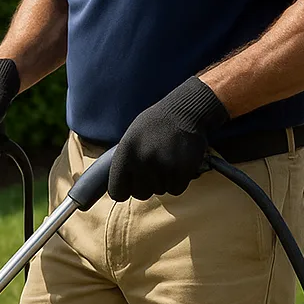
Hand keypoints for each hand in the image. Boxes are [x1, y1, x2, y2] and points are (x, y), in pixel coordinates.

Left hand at [108, 77, 228, 200]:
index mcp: (125, 153)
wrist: (185, 109)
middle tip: (155, 167)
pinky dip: (179, 181)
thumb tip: (119, 188)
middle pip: (140, 194)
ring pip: (159, 191)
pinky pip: (176, 189)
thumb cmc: (156, 124)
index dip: (125, 190)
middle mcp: (142, 160)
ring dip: (164, 180)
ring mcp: (162, 165)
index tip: (132, 184)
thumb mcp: (131, 137)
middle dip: (147, 185)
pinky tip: (179, 164)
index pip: (117, 192)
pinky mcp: (182, 169)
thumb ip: (124, 162)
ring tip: (169, 159)